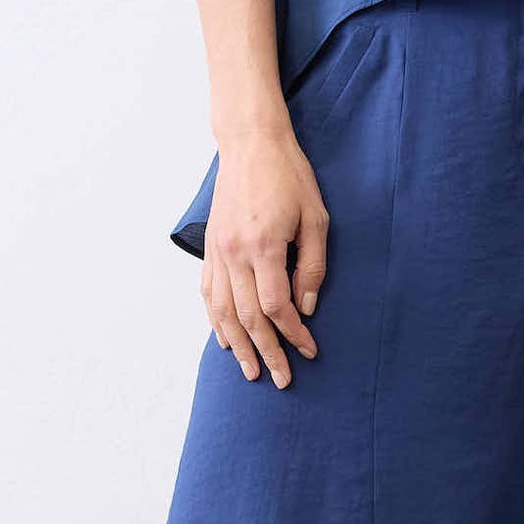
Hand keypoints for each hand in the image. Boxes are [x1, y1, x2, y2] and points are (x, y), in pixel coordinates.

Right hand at [201, 123, 328, 385]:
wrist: (250, 144)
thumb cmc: (289, 176)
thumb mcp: (315, 217)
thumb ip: (312, 265)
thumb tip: (307, 307)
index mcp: (264, 247)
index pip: (277, 307)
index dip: (293, 334)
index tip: (309, 350)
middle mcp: (235, 254)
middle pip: (248, 318)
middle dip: (266, 352)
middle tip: (281, 379)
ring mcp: (218, 252)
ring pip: (223, 311)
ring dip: (238, 345)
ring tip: (250, 371)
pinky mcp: (211, 247)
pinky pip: (209, 293)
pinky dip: (216, 320)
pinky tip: (225, 339)